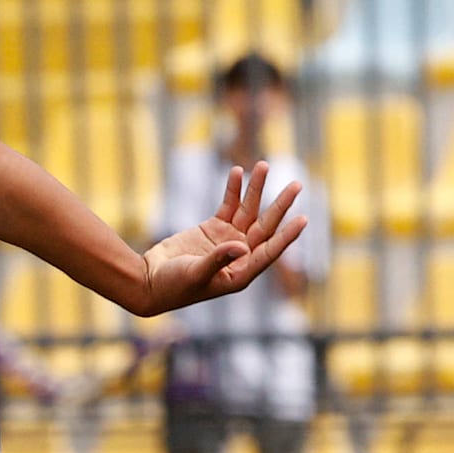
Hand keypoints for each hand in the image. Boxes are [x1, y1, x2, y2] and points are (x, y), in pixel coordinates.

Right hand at [140, 162, 306, 314]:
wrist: (150, 281)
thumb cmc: (173, 287)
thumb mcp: (196, 274)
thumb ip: (218, 259)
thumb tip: (242, 246)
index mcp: (241, 273)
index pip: (270, 252)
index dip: (286, 236)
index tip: (303, 219)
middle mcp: (240, 256)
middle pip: (266, 226)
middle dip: (280, 205)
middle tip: (296, 184)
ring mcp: (228, 241)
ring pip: (248, 211)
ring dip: (255, 189)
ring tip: (263, 165)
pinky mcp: (213, 229)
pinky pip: (228, 206)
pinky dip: (233, 190)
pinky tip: (238, 172)